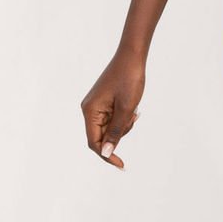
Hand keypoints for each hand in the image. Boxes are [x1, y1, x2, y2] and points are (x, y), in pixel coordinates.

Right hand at [80, 46, 146, 167]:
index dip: (107, 155)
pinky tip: (133, 108)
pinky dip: (123, 118)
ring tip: (134, 110)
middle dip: (119, 135)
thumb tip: (105, 153)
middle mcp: (89, 109)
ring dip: (123, 126)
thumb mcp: (126, 109)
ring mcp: (96, 106)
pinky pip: (112, 119)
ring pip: (109, 129)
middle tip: (133, 117)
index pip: (94, 143)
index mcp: (90, 111)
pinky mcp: (103, 103)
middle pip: (101, 136)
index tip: (122, 165)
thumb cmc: (129, 79)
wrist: (132, 56)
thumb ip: (116, 132)